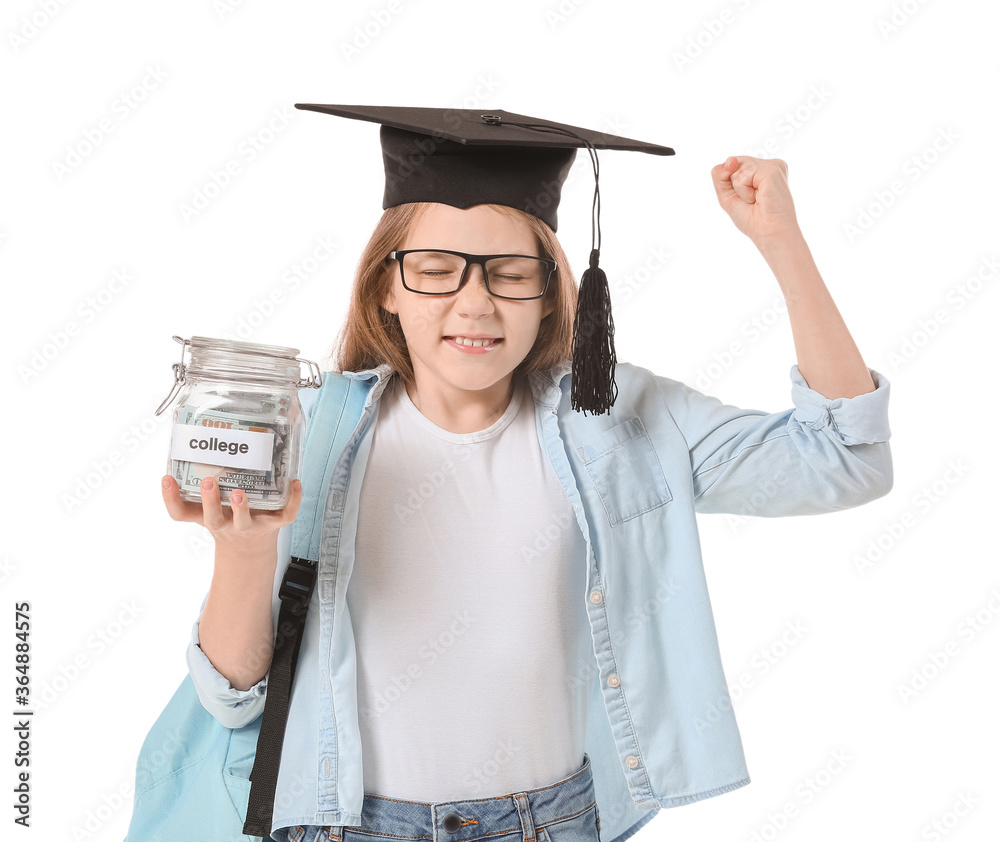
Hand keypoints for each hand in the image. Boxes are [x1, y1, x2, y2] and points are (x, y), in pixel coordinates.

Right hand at [161, 474, 301, 557]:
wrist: (250, 550)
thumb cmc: (227, 519)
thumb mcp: (208, 507)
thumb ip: (199, 483)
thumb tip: (194, 443)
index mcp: (206, 517)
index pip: (181, 513)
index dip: (170, 499)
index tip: (166, 478)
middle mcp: (225, 523)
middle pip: (213, 517)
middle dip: (210, 501)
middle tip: (208, 482)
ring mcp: (250, 526)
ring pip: (244, 519)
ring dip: (241, 507)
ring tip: (239, 492)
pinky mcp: (273, 525)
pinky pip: (285, 515)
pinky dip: (293, 500)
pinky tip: (296, 483)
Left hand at [711, 156, 800, 244]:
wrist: (768, 232)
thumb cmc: (752, 218)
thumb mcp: (727, 194)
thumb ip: (720, 174)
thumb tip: (730, 159)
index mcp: (762, 169)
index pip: (732, 164)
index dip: (730, 183)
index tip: (747, 198)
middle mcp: (769, 164)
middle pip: (732, 162)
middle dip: (734, 185)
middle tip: (752, 200)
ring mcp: (772, 165)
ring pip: (736, 168)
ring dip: (739, 190)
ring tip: (756, 199)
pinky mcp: (772, 169)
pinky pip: (742, 175)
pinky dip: (744, 191)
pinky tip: (758, 198)